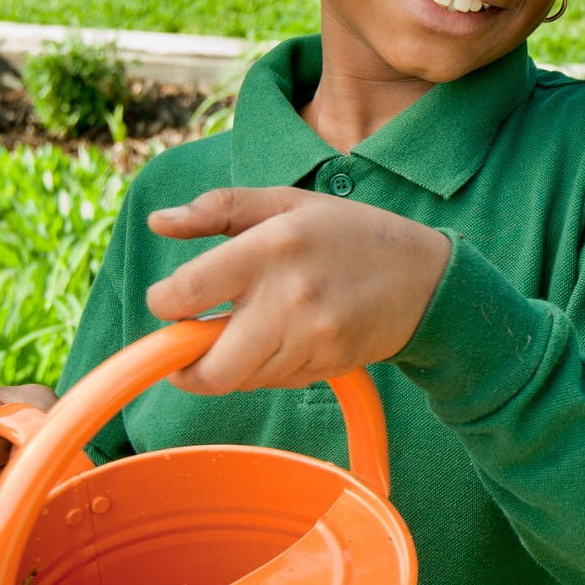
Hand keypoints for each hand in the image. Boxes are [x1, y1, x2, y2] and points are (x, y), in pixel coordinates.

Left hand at [144, 187, 452, 394]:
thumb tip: (158, 222)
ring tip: (250, 331)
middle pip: (210, 368)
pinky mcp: (328, 364)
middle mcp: (289, 298)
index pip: (186, 292)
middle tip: (186, 352)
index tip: (169, 303)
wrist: (427, 278)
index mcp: (269, 247)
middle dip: (186, 368)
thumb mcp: (287, 202)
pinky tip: (287, 339)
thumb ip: (219, 208)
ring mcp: (312, 338)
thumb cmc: (350, 234)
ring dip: (232, 364)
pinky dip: (268, 368)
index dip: (163, 305)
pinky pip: (276, 382)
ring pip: (242, 380)